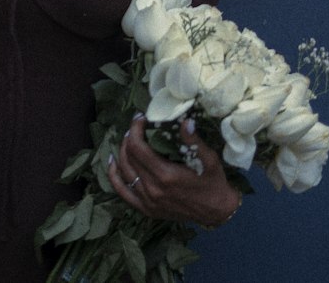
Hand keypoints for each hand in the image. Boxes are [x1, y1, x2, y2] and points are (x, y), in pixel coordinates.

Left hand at [108, 114, 240, 227]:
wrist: (216, 211)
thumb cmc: (212, 182)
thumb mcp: (209, 159)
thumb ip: (194, 141)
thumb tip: (185, 121)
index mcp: (166, 175)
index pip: (137, 147)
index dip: (135, 128)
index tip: (140, 117)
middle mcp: (153, 189)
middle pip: (128, 156)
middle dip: (129, 136)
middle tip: (137, 126)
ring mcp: (148, 201)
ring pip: (124, 170)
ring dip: (122, 151)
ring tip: (129, 138)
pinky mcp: (146, 209)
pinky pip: (122, 192)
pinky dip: (114, 176)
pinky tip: (112, 162)